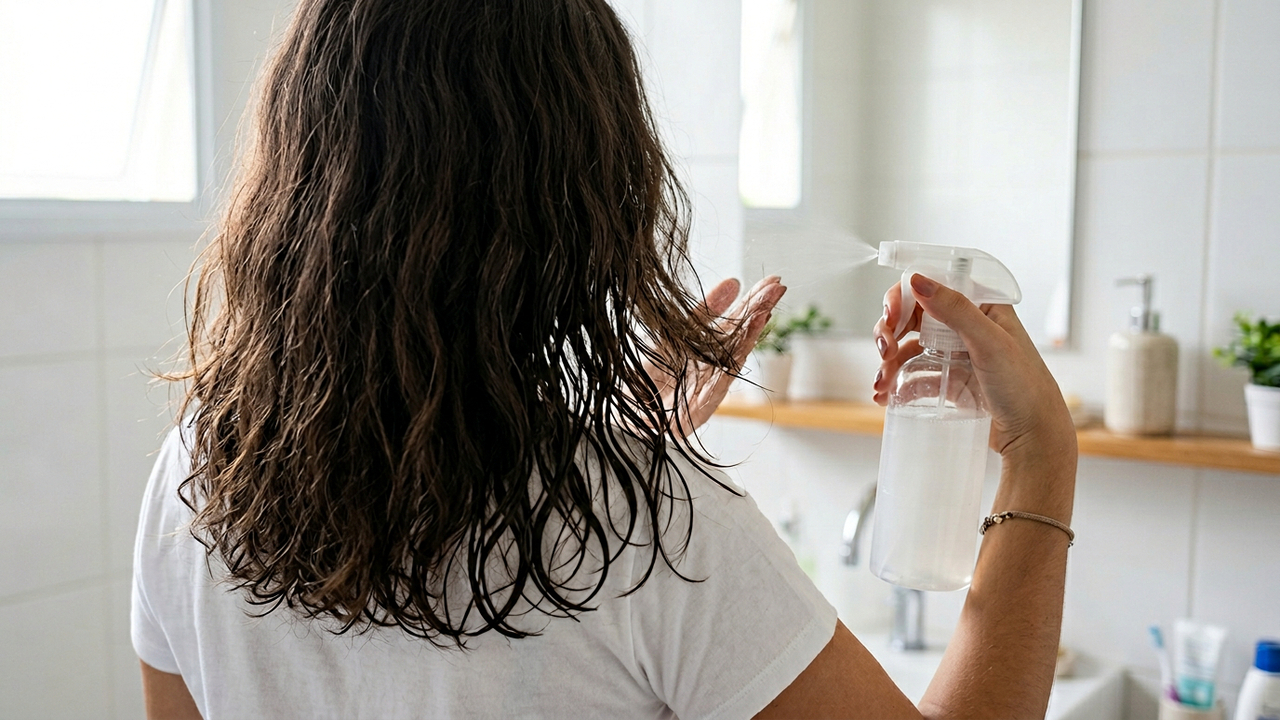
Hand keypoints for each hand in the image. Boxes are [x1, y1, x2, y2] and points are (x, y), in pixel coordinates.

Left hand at [644, 275, 785, 437]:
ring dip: (752, 333)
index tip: (773, 280)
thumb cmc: (655, 374)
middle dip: (760, 310)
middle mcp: (716, 364)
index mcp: (711, 347)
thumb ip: (705, 311)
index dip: (754, 300)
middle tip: (778, 286)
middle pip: (741, 333)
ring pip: (736, 355)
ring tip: (765, 310)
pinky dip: (733, 360)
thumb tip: (734, 282)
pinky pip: (721, 379)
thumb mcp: (677, 333)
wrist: (633, 410)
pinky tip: (745, 344)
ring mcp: (712, 384)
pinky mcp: (703, 404)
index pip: (738, 319)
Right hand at [871, 274, 1074, 467]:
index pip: (932, 288)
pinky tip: (886, 395)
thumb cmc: (1025, 386)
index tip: (891, 317)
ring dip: (889, 361)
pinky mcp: (950, 380)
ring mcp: (957, 354)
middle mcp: (967, 326)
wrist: (1034, 436)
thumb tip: (918, 281)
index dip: (904, 298)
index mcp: (982, 306)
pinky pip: (915, 374)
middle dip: (890, 331)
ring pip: (909, 347)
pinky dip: (897, 382)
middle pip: (914, 317)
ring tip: (881, 384)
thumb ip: (955, 310)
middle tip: (884, 350)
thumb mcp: (989, 343)